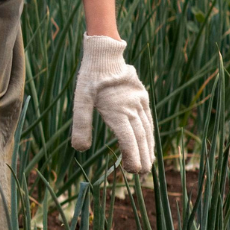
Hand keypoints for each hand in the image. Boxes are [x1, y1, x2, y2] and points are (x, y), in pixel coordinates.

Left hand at [71, 34, 153, 172]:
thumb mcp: (80, 99)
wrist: (105, 54)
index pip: (128, 140)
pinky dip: (150, 133)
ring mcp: (139, 102)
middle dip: (142, 158)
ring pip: (147, 130)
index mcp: (117, 110)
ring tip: (149, 165)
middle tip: (142, 175)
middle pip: (140, 138)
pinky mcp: (142, 96)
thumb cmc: (90, 77)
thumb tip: (80, 149)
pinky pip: (148, 119)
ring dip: (148, 148)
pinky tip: (149, 143)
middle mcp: (132, 108)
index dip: (132, 157)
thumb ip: (81, 124)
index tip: (133, 171)